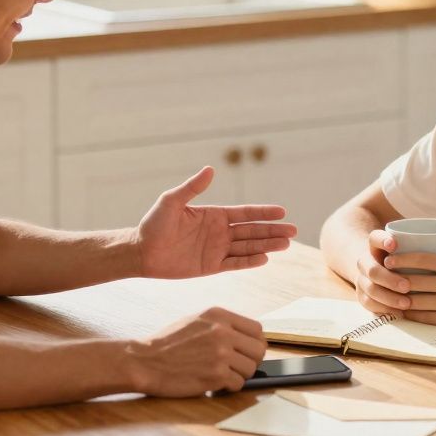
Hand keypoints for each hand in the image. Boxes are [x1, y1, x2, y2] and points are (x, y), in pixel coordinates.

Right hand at [126, 307, 266, 395]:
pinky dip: (228, 388)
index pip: (257, 330)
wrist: (145, 361)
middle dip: (250, 361)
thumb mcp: (196, 321)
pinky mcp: (216, 375)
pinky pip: (238, 385)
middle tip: (236, 367)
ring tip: (221, 375)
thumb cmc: (167, 344)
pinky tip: (214, 383)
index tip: (246, 352)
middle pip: (259, 350)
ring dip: (239, 376)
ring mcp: (221, 354)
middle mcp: (223, 332)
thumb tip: (246, 338)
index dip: (254, 344)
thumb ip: (222, 326)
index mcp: (219, 315)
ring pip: (251, 369)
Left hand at [135, 167, 295, 278]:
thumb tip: (210, 169)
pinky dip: (249, 261)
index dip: (263, 213)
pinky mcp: (211, 266)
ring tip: (287, 245)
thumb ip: (192, 188)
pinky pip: (234, 263)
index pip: (244, 213)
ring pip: (248, 247)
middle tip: (294, 231)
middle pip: (252, 230)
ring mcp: (216, 249)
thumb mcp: (171, 201)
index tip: (282, 212)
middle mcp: (219, 232)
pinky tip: (265, 258)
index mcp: (213, 215)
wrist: (141, 252)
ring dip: (267, 245)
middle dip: (273, 231)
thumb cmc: (153, 224)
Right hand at [352, 229, 411, 316]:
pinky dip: (383, 309)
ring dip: (387, 297)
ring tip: (407, 303)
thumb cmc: (408, 257)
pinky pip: (368, 304)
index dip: (382, 241)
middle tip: (407, 285)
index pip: (374, 238)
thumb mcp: (413, 244)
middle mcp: (367, 261)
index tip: (395, 244)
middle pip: (371, 268)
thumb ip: (432, 239)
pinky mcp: (364, 295)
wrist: (380, 269)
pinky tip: (398, 314)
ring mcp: (363, 279)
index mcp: (377, 245)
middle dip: (389, 278)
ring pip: (369, 289)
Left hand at [385, 233, 435, 329]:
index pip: (423, 259)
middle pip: (415, 281)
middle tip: (384, 276)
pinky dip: (411, 314)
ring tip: (388, 293)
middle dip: (395, 278)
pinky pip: (427, 317)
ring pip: (417, 301)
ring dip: (400, 298)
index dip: (402, 259)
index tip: (390, 259)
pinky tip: (402, 311)